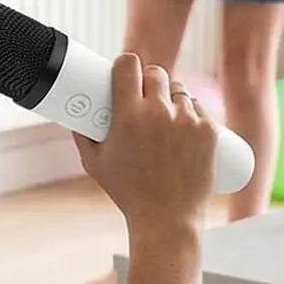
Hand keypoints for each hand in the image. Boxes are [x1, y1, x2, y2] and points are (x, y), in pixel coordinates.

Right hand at [75, 56, 218, 235]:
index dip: (126, 63)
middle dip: (149, 79)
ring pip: (180, 90)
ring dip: (172, 96)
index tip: (125, 69)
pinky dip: (192, 112)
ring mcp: (186, 121)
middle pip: (156, 73)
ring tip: (166, 113)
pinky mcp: (209, 131)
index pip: (128, 65)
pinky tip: (186, 119)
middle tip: (145, 94)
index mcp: (128, 115)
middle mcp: (158, 113)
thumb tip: (74, 116)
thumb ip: (82, 136)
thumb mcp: (95, 165)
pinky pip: (199, 108)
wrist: (166, 220)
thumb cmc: (128, 194)